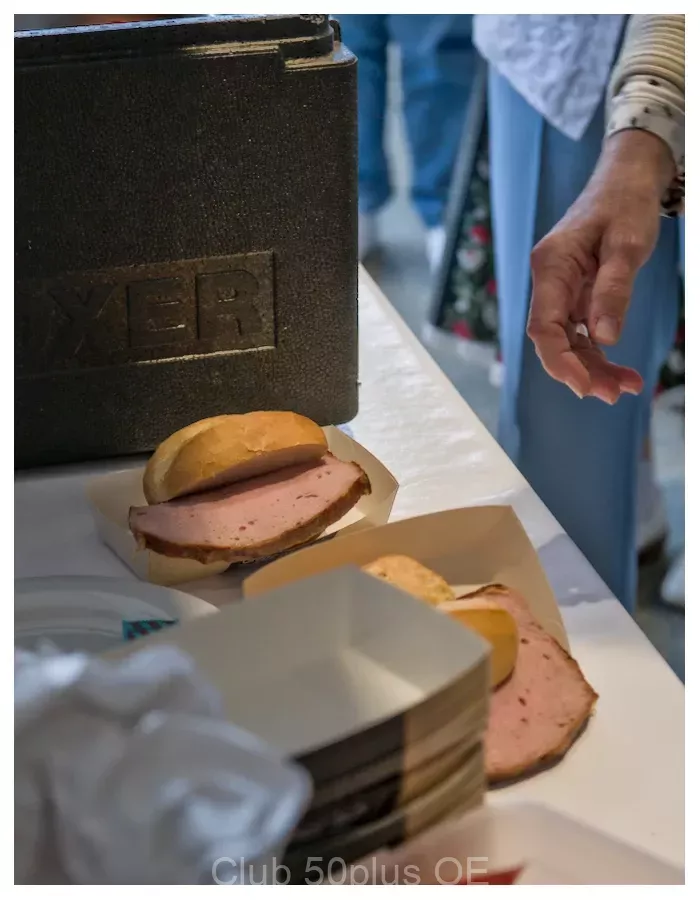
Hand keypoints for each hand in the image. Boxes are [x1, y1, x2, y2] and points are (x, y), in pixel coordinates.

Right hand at [527, 130, 674, 402]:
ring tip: (628, 387)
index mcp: (551, 267)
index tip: (585, 386)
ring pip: (570, 342)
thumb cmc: (625, 202)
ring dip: (595, 368)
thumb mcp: (627, 244)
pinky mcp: (577, 296)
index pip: (544, 327)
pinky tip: (623, 372)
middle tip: (615, 394)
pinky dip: (601, 354)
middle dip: (582, 372)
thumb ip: (613, 290)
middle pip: (555, 341)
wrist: (626, 177)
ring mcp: (562, 291)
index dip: (560, 361)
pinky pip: (583, 332)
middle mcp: (550, 282)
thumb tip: (603, 337)